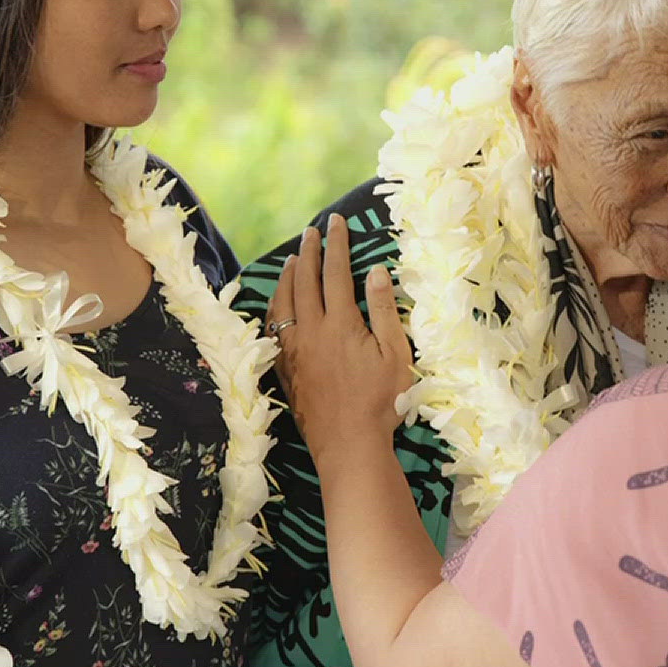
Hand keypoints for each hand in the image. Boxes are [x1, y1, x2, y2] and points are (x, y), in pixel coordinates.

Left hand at [269, 214, 414, 462]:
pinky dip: (274, 306)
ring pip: (283, 302)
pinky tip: (277, 302)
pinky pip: (272, 328)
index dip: (336, 244)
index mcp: (341, 323)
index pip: (336, 272)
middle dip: (309, 251)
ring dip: (288, 275)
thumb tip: (376, 271)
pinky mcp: (285, 369)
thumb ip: (384, 310)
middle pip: (305, 280)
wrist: (349, 444)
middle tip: (312, 231)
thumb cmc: (381, 401)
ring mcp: (294, 351)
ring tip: (294, 258)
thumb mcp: (396, 354)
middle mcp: (311, 331)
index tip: (335, 222)